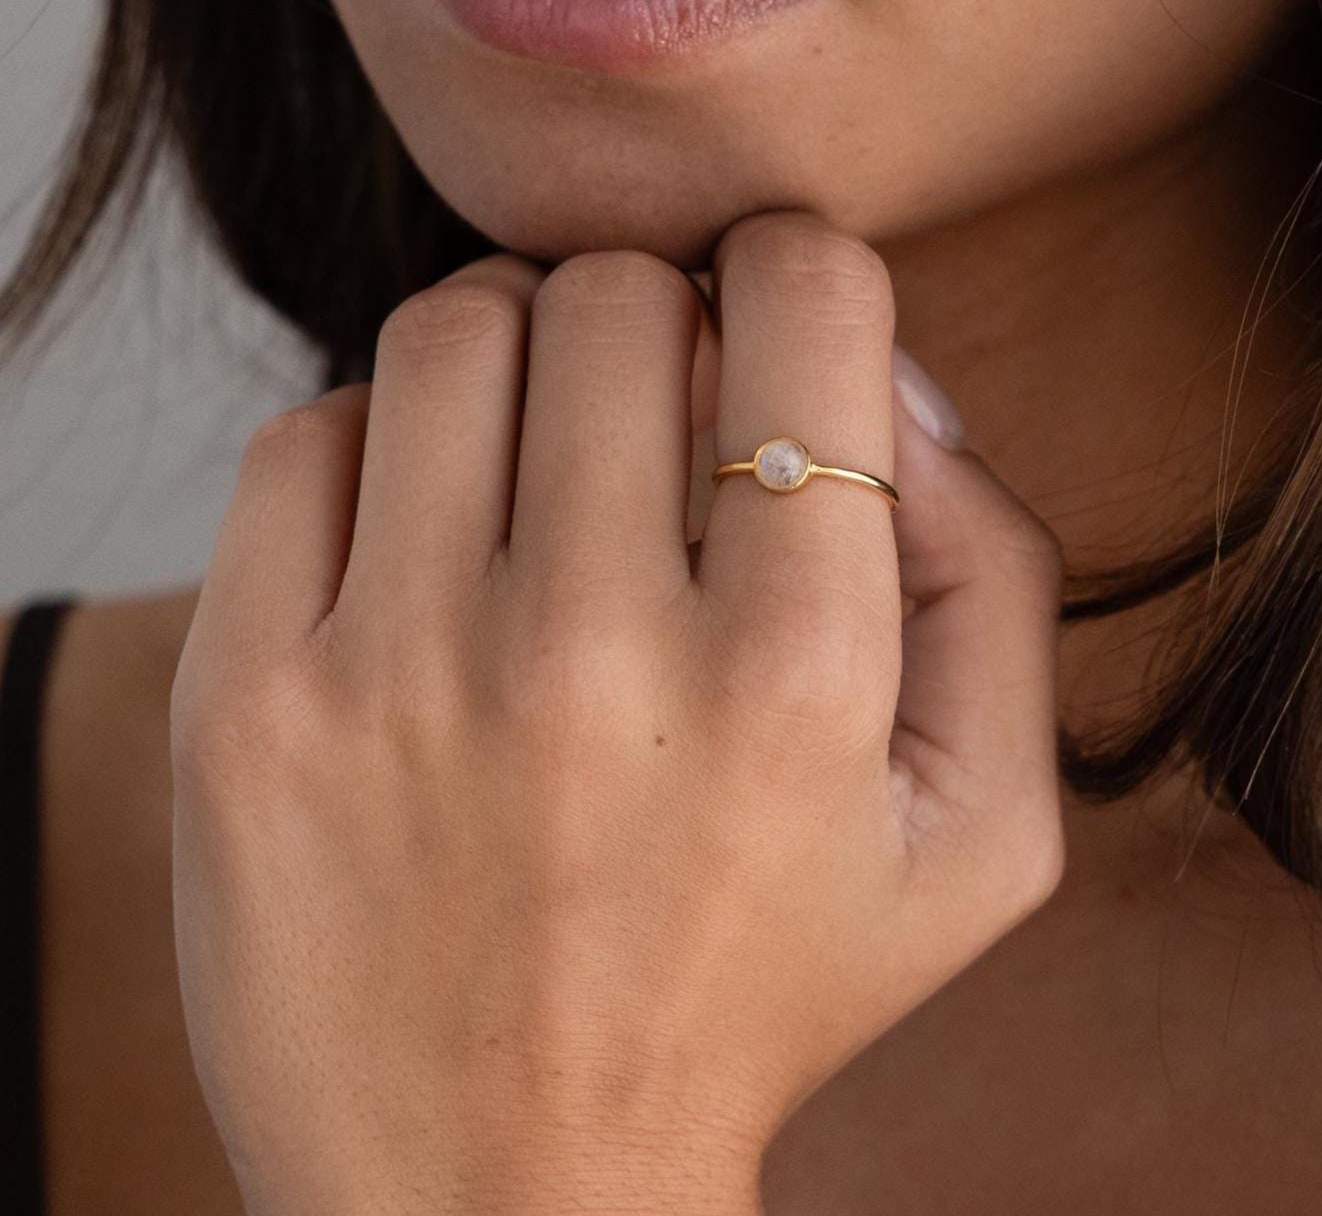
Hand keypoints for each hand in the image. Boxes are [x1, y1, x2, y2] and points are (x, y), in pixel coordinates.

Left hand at [169, 209, 1066, 1215]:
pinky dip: (379, 445)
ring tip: (537, 449)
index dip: (797, 274)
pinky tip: (425, 539)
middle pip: (617, 293)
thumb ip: (995, 575)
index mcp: (801, 674)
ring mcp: (399, 676)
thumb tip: (897, 384)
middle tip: (653, 412)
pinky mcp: (248, 706)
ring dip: (516, 352)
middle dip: (656, 316)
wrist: (505, 1193)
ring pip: (457, 329)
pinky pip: (308, 434)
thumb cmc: (762, 989)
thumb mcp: (979, 828)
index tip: (770, 327)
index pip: (804, 297)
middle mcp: (594, 656)